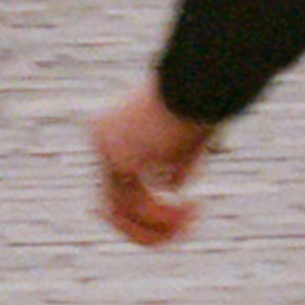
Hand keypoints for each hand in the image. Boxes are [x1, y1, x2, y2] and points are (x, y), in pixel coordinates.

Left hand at [93, 83, 218, 246]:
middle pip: (113, 205)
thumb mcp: (186, 137)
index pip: (121, 186)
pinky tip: (194, 206)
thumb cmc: (201, 98)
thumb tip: (172, 189)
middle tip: (187, 225)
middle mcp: (103, 139)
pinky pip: (137, 206)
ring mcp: (106, 148)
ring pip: (121, 212)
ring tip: (193, 216)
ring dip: (160, 226)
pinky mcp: (120, 156)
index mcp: (115, 130)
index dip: (153, 209)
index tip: (191, 205)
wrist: (200, 77)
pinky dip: (165, 218)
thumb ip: (174, 162)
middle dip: (150, 226)